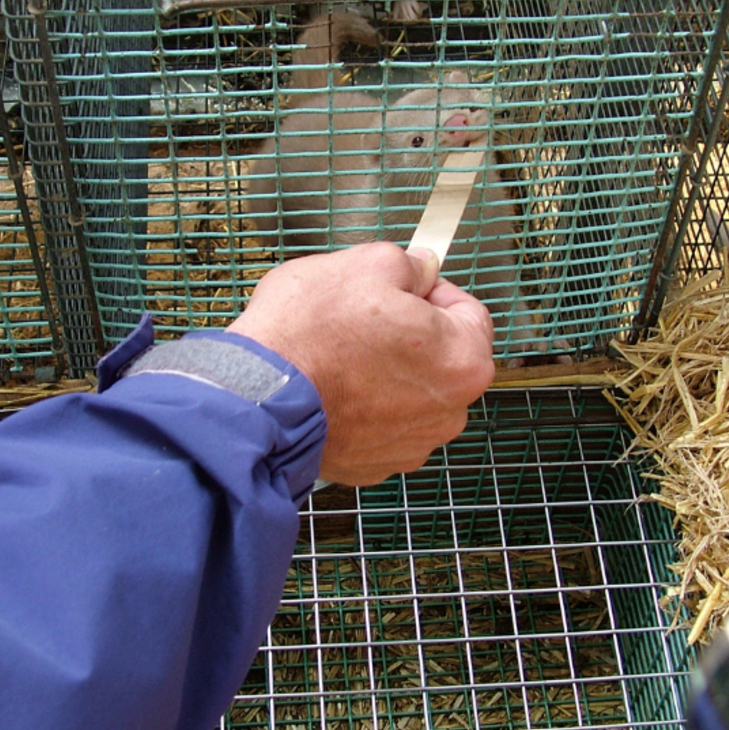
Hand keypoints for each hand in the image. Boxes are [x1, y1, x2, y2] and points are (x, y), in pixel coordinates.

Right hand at [228, 242, 495, 485]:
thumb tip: (420, 270)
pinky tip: (332, 387)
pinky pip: (379, 424)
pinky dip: (362, 406)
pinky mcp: (374, 465)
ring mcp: (410, 445)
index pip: (470, 312)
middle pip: (441, 357)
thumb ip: (410, 265)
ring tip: (340, 355)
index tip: (402, 288)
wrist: (257, 397)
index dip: (432, 292)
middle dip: (409, 336)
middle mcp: (448, 412)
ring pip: (409, 393)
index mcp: (464, 361)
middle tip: (363, 319)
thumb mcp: (367, 264)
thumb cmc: (311, 333)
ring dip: (385, 373)